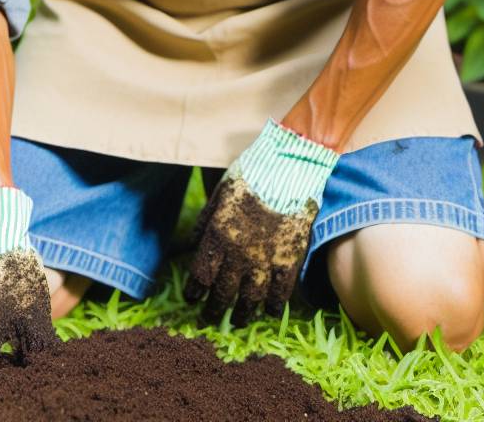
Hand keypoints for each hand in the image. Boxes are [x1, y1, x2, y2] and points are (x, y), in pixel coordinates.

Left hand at [185, 117, 339, 326]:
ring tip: (239, 319)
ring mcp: (265, 259)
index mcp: (217, 236)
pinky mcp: (289, 259)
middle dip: (213, 309)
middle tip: (210, 318)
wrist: (291, 165)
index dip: (194, 292)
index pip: (199, 277)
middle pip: (222, 294)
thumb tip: (193, 244)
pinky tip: (268, 310)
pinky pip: (280, 292)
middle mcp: (238, 254)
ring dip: (242, 314)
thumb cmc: (253, 172)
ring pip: (249, 299)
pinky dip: (272, 305)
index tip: (192, 299)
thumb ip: (205, 220)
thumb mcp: (221, 191)